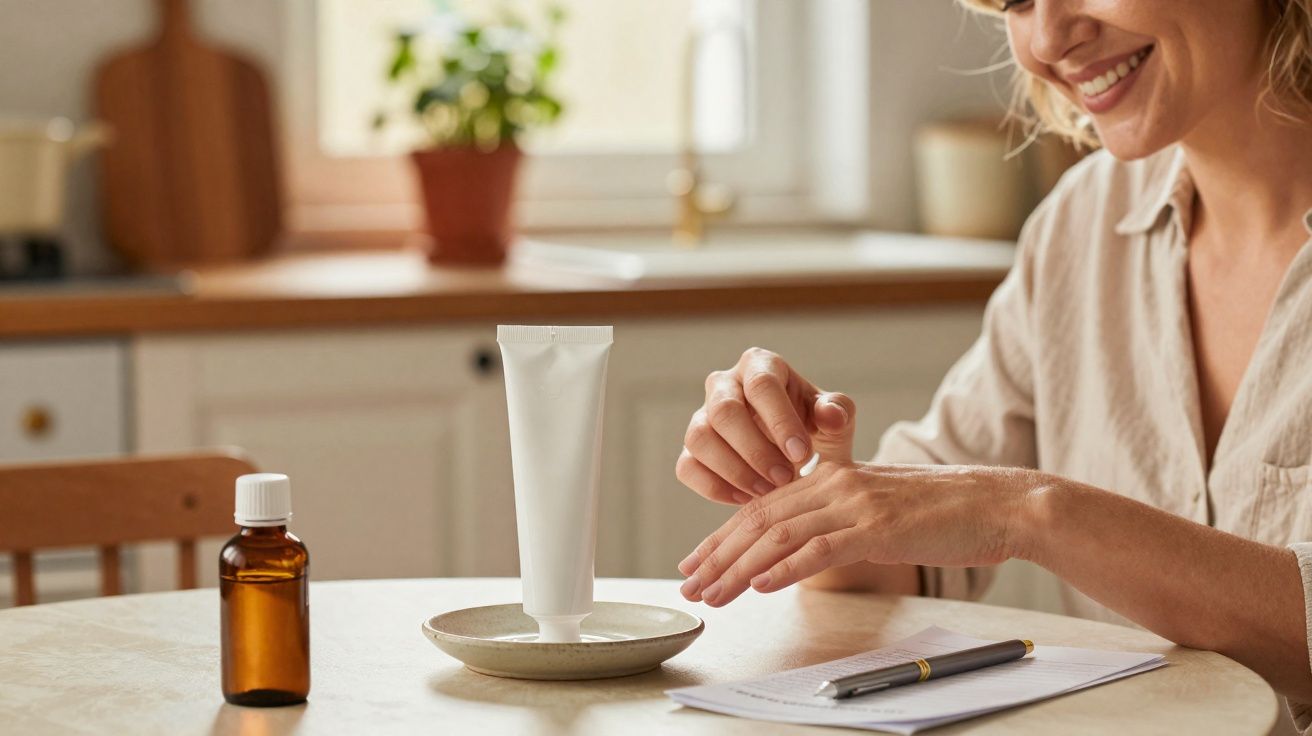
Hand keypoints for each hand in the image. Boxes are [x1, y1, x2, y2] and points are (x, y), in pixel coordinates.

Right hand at [676, 347, 856, 505]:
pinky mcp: (691, 450)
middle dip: (755, 450)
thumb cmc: (814, 428)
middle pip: (724, 411)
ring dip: (734, 470)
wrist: (797, 456)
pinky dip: (715, 488)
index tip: (801, 454)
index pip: (762, 385)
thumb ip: (838, 413)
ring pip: (699, 439)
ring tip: (767, 491)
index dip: (780, 421)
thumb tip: (830, 416)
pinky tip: (747, 499)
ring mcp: (701, 416)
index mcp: (760, 366)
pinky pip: (687, 467)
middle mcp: (724, 385)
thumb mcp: (834, 420)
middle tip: (784, 478)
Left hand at [677, 461, 1037, 606]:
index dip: (723, 535)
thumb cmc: (945, 513)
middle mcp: (836, 484)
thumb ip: (841, 519)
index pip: (763, 506)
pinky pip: (822, 548)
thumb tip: (804, 547)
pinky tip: (761, 584)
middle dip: (719, 554)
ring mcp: (856, 503)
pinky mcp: (879, 527)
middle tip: (690, 583)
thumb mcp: (881, 509)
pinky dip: (786, 567)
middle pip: (760, 519)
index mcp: (833, 478)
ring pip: (781, 535)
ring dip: (740, 567)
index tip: (697, 561)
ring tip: (713, 593)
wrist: (999, 504)